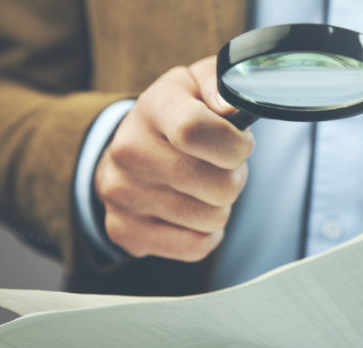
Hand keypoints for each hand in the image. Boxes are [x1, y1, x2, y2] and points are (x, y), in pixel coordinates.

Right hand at [94, 55, 253, 261]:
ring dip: (220, 206)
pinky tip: (193, 212)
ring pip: (211, 219)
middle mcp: (128, 151)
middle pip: (217, 186)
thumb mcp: (199, 84)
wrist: (128, 148)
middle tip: (222, 166)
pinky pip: (195, 247)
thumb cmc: (179, 114)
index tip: (242, 144)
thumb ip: (222, 86)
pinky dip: (206, 234)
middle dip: (235, 177)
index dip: (236, 145)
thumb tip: (232, 110)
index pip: (195, 131)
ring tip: (204, 186)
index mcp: (153, 107)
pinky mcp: (123, 231)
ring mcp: (121, 194)